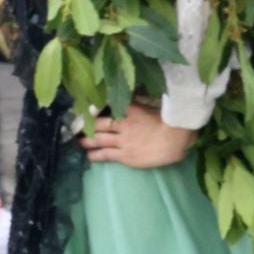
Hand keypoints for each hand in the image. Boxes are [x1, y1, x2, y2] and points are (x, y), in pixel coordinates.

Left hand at [79, 101, 193, 169]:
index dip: (94, 108)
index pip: (107, 106)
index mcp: (129, 110)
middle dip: (87, 125)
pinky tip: (90, 156)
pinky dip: (96, 155)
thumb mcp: (151, 107)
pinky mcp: (125, 155)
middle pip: (99, 124)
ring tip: (80, 141)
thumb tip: (126, 98)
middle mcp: (122, 124)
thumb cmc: (168, 123)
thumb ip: (136, 104)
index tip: (87, 109)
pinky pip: (106, 154)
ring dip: (87, 140)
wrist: (176, 140)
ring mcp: (123, 141)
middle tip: (78, 127)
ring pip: (99, 139)